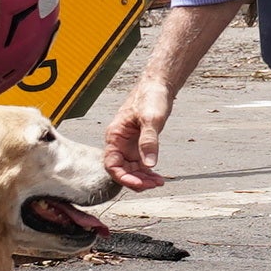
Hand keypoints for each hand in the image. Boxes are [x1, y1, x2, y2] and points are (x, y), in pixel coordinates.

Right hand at [103, 76, 175, 190]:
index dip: (123, 177)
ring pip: (131, 170)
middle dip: (136, 180)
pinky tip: (158, 177)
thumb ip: (149, 141)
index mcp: (115, 136)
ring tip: (158, 183)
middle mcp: (119, 143)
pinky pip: (140, 164)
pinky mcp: (139, 145)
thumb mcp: (151, 119)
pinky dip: (148, 172)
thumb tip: (149, 165)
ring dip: (143, 179)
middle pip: (122, 171)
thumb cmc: (151, 97)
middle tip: (154, 184)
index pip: (112, 165)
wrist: (158, 85)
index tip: (139, 183)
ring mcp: (129, 145)